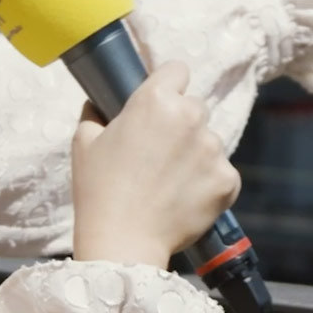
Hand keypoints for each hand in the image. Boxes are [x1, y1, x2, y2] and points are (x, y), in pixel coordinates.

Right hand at [70, 61, 240, 267]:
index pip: (177, 70)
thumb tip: (99, 104)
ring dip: (195, 155)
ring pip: (209, 141)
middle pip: (195, 107)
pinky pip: (222, 173)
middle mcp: (190, 117)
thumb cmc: (99, 191)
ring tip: (169, 183)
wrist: (123, 242)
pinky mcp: (228, 179)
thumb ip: (96, 113)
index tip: (161, 102)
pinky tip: (184, 198)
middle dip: (180, 123)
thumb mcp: (84, 142)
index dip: (168, 85)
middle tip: (159, 153)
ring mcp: (213, 149)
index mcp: (155, 100)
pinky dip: (208, 183)